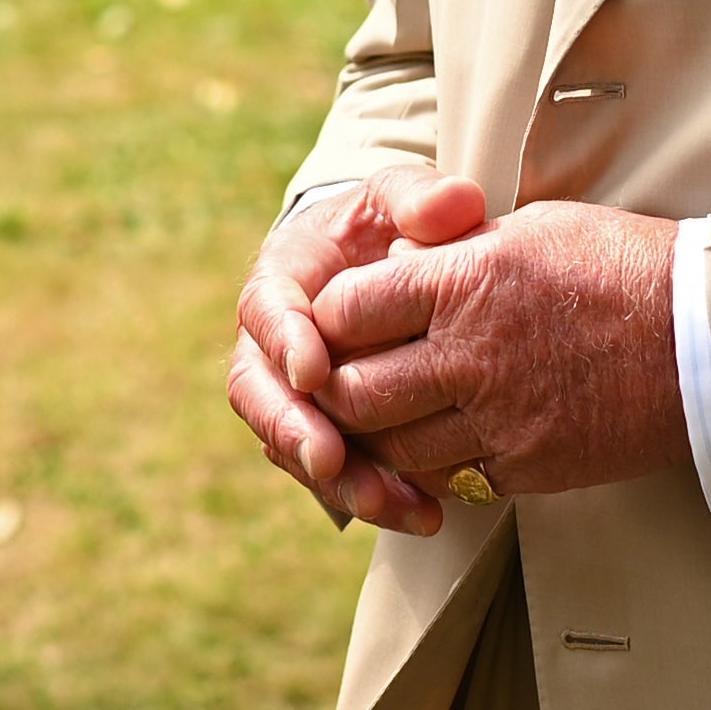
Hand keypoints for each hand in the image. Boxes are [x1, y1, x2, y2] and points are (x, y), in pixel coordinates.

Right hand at [227, 169, 482, 533]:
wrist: (386, 265)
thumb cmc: (391, 226)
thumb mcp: (402, 198)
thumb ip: (421, 195)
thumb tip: (453, 207)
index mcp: (283, 280)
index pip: (266, 310)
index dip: (284, 342)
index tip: (314, 371)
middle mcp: (272, 343)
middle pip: (257, 392)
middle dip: (291, 429)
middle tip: (329, 459)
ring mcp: (291, 394)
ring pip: (287, 443)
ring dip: (332, 479)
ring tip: (384, 504)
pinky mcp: (323, 431)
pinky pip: (329, 472)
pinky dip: (366, 495)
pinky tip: (419, 514)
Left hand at [306, 200, 687, 522]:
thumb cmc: (624, 266)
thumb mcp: (530, 229)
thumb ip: (452, 251)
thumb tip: (390, 262)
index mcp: (463, 279)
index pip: (344, 308)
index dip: (330, 317)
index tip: (343, 320)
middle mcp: (470, 353)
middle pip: (352, 391)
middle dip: (338, 389)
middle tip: (347, 382)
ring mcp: (499, 417)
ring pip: (394, 448)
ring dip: (382, 436)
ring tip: (392, 418)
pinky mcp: (531, 466)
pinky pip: (451, 481)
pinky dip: (434, 470)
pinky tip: (444, 447)